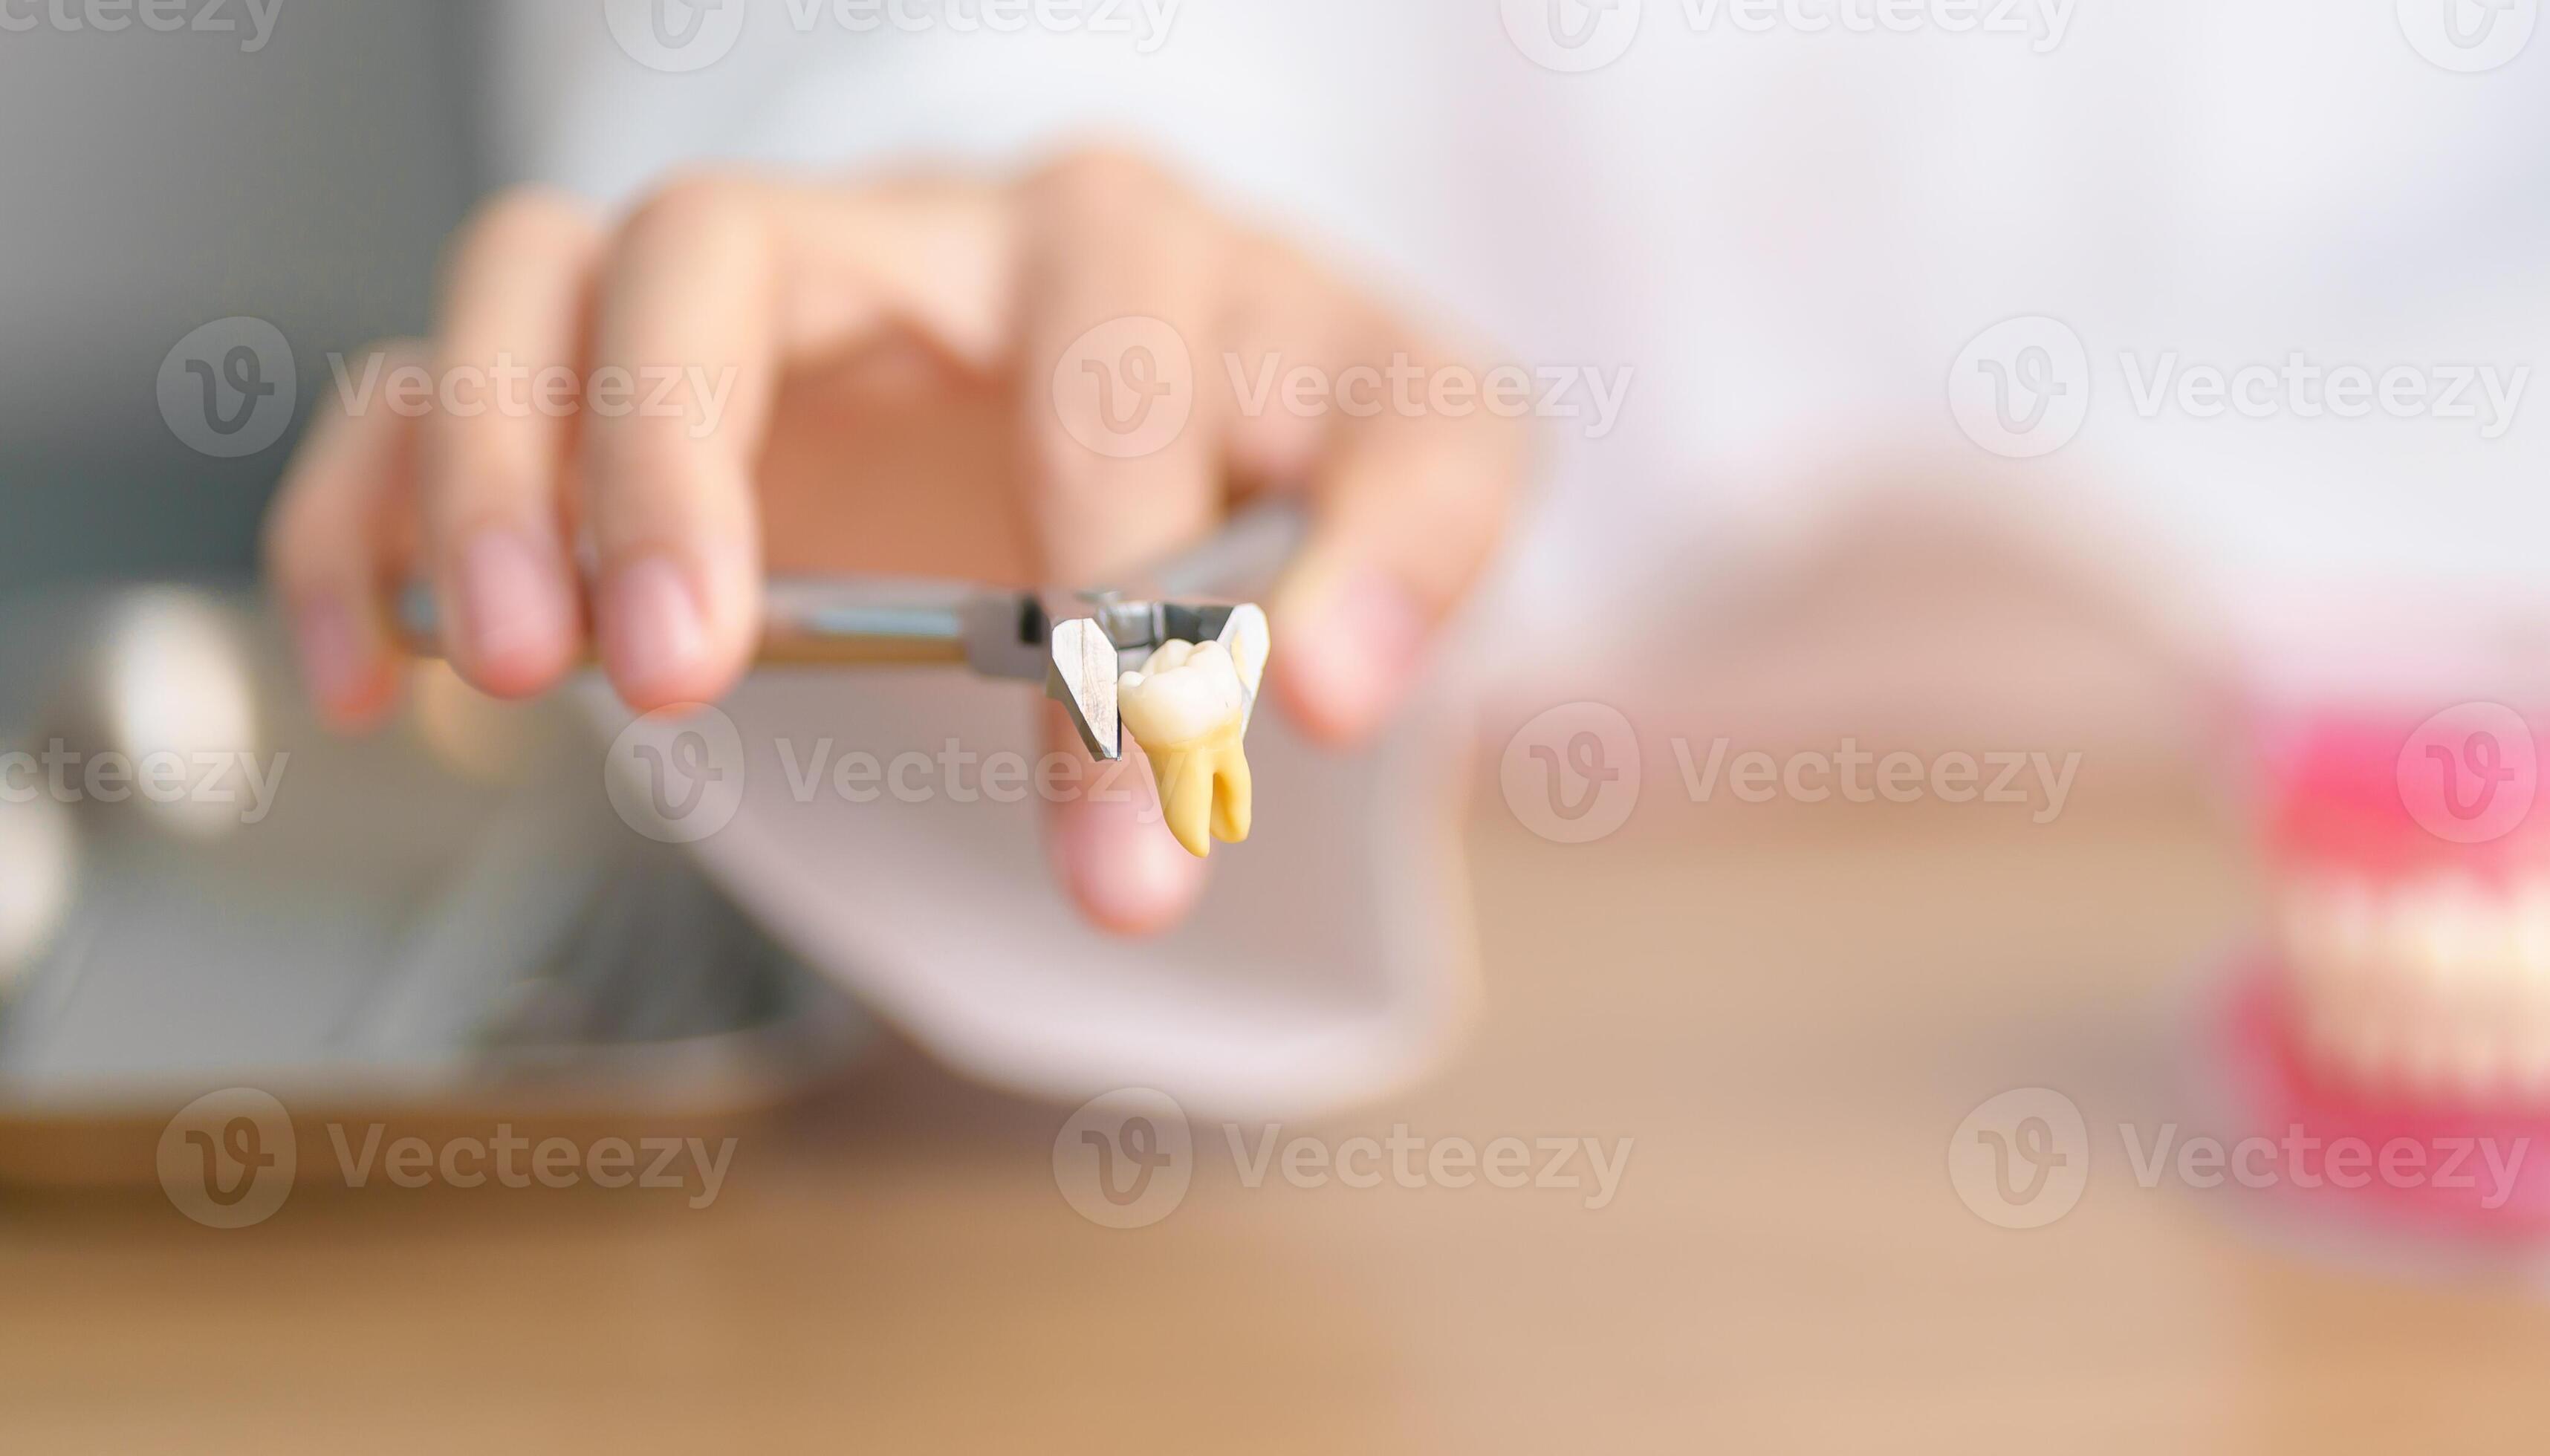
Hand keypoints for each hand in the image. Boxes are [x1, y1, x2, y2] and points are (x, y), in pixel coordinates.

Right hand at [263, 148, 1526, 932]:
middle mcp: (906, 231)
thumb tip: (1311, 692)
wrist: (1205, 386)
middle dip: (679, 452)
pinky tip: (372, 669)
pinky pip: (434, 376)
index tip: (1123, 843)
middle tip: (678, 669)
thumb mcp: (1427, 454)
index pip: (1096, 369)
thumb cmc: (1299, 420)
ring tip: (511, 660)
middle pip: (722, 245)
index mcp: (1120, 242)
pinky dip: (371, 503)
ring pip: (546, 277)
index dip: (1114, 596)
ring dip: (497, 458)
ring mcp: (744, 297)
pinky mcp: (625, 383)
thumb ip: (1417, 544)